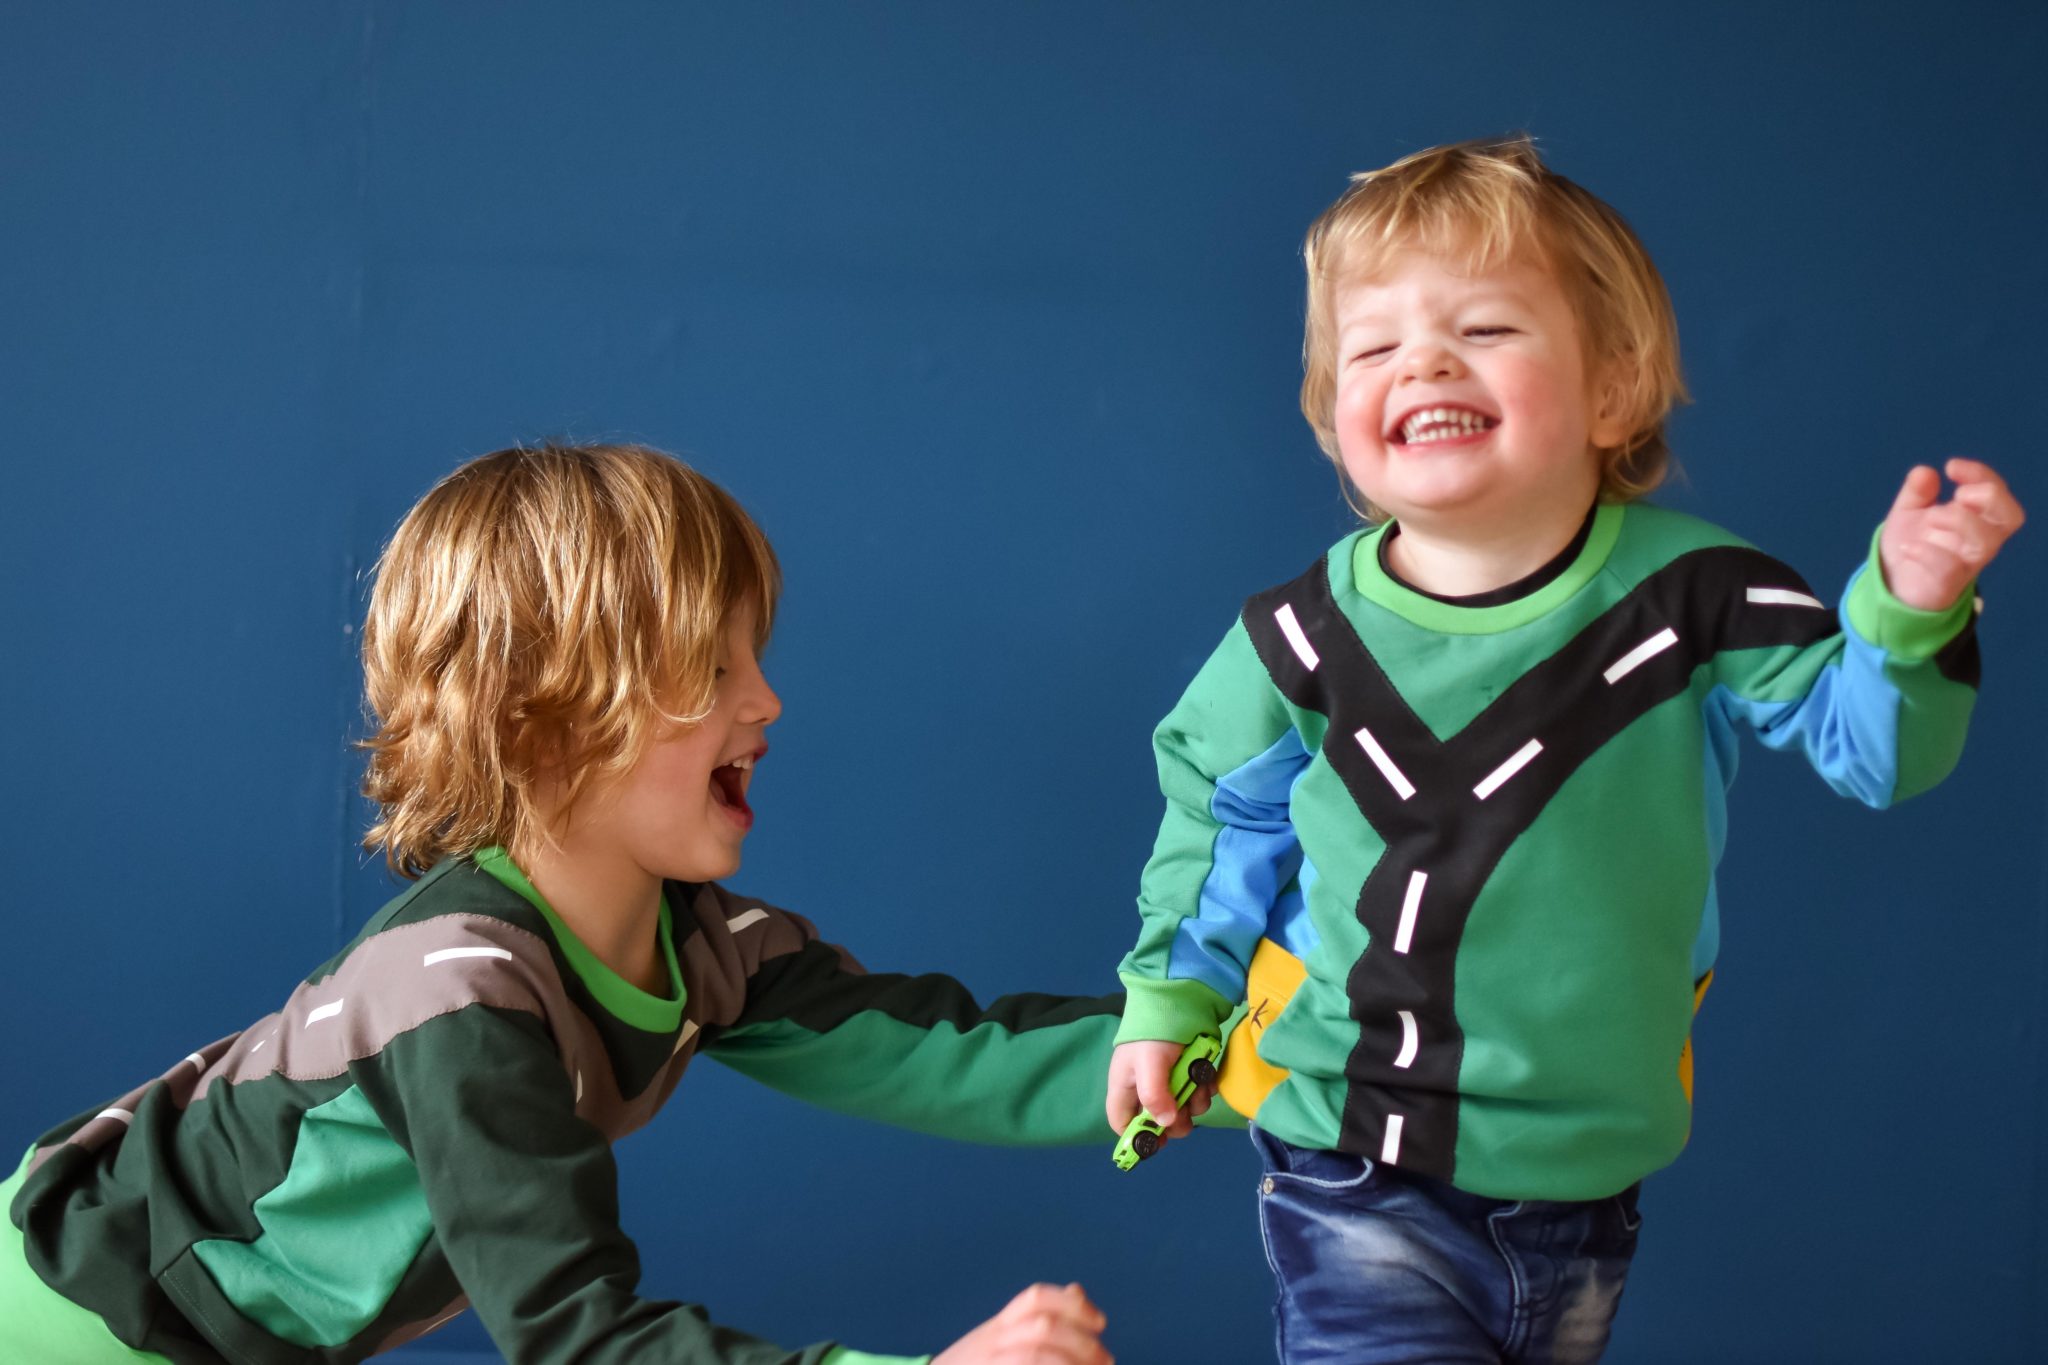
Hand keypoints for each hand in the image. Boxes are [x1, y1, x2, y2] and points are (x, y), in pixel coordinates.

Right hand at [931, 1283, 1111, 1364]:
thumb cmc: (978, 1363)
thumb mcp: (1004, 1336)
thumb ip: (1037, 1317)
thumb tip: (1077, 1292)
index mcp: (1000, 1326)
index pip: (1035, 1300)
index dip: (1071, 1306)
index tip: (1099, 1322)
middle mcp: (994, 1342)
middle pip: (1043, 1328)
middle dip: (1081, 1343)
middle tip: (1105, 1359)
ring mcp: (992, 1362)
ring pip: (1035, 1356)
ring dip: (1071, 1363)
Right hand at [1105, 1040, 1212, 1140]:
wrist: (1179, 999)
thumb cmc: (1154, 1032)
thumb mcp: (1149, 1062)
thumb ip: (1153, 1095)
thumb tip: (1165, 1124)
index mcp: (1125, 1087)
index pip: (1122, 1123)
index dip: (1137, 1137)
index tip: (1159, 1142)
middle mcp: (1146, 1088)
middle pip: (1158, 1122)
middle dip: (1175, 1121)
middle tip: (1186, 1114)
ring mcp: (1170, 1081)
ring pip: (1183, 1109)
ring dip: (1194, 1102)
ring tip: (1198, 1083)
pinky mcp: (1189, 1073)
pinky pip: (1198, 1093)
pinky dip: (1204, 1088)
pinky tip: (1206, 1076)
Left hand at [1879, 459, 2024, 610]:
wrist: (1891, 584)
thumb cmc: (1911, 543)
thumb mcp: (1909, 512)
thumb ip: (1916, 492)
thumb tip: (1924, 471)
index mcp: (1976, 517)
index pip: (1998, 493)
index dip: (1981, 474)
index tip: (1951, 467)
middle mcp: (1979, 540)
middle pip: (2011, 517)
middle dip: (1988, 496)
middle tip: (1956, 496)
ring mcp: (1966, 563)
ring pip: (1986, 542)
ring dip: (1960, 520)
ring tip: (1931, 519)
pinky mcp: (1947, 584)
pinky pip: (1950, 568)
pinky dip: (1928, 553)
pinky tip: (1907, 547)